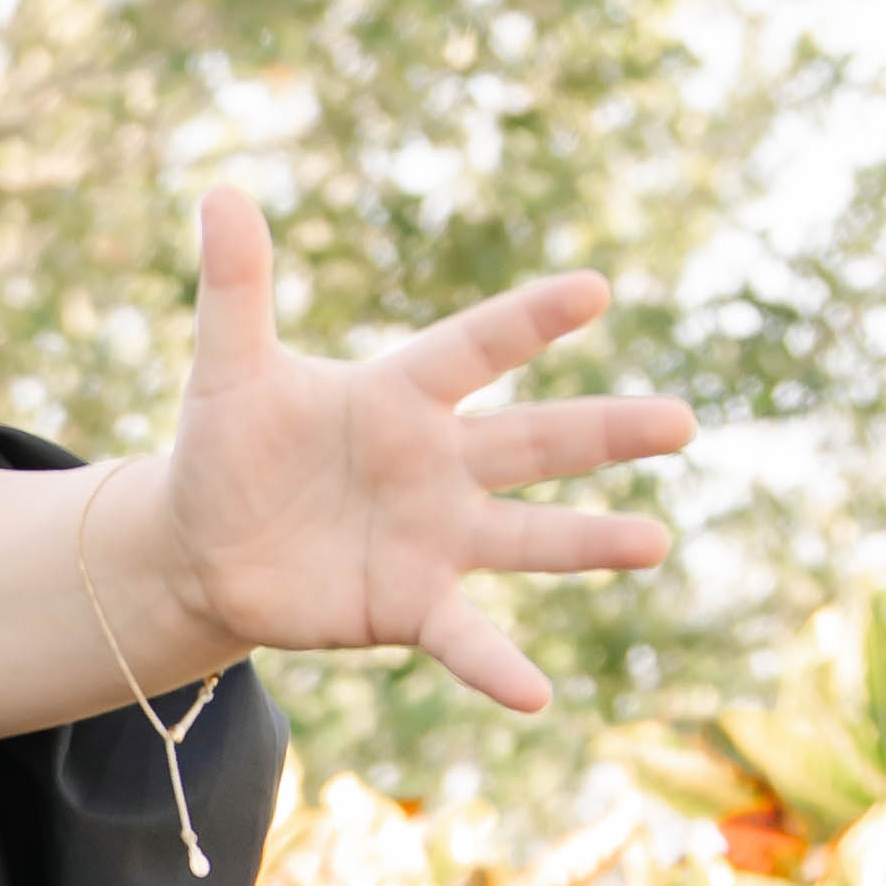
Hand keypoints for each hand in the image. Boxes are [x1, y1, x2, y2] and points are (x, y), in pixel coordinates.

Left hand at [118, 183, 691, 716]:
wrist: (203, 545)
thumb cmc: (228, 446)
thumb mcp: (227, 369)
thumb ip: (236, 287)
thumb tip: (219, 190)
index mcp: (402, 395)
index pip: (476, 349)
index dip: (529, 321)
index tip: (593, 288)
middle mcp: (438, 463)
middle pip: (535, 441)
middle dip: (607, 432)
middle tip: (683, 421)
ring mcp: (434, 537)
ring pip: (527, 536)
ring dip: (589, 542)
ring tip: (656, 541)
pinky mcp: (409, 605)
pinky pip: (465, 635)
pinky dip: (496, 664)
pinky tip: (537, 695)